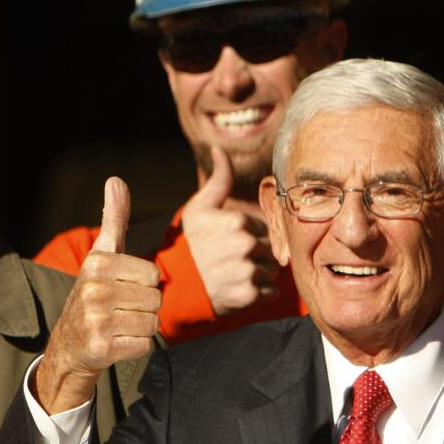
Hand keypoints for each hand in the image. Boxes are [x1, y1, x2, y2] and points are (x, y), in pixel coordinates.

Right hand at [36, 177, 160, 413]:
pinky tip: (116, 341)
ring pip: (153, 323)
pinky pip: (144, 344)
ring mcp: (96, 321)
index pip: (153, 275)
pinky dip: (135, 346)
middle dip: (144, 307)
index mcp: (97, 263)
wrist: (70, 343)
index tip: (123, 287)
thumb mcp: (103, 254)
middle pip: (155, 299)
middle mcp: (94, 290)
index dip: (144, 284)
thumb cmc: (95, 292)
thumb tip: (115, 179)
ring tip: (119, 324)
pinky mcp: (101, 348)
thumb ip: (114, 218)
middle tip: (121, 309)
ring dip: (141, 327)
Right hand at [182, 146, 279, 315]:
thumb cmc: (188, 243)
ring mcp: (248, 271)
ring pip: (271, 271)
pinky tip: (238, 289)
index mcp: (238, 221)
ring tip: (233, 276)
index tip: (227, 245)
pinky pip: (270, 292)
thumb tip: (218, 148)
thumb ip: (219, 178)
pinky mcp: (249, 296)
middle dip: (254, 256)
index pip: (262, 229)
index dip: (247, 237)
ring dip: (258, 275)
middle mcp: (246, 245)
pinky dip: (259, 294)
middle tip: (229, 262)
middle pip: (269, 250)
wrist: (173, 286)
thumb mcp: (199, 207)